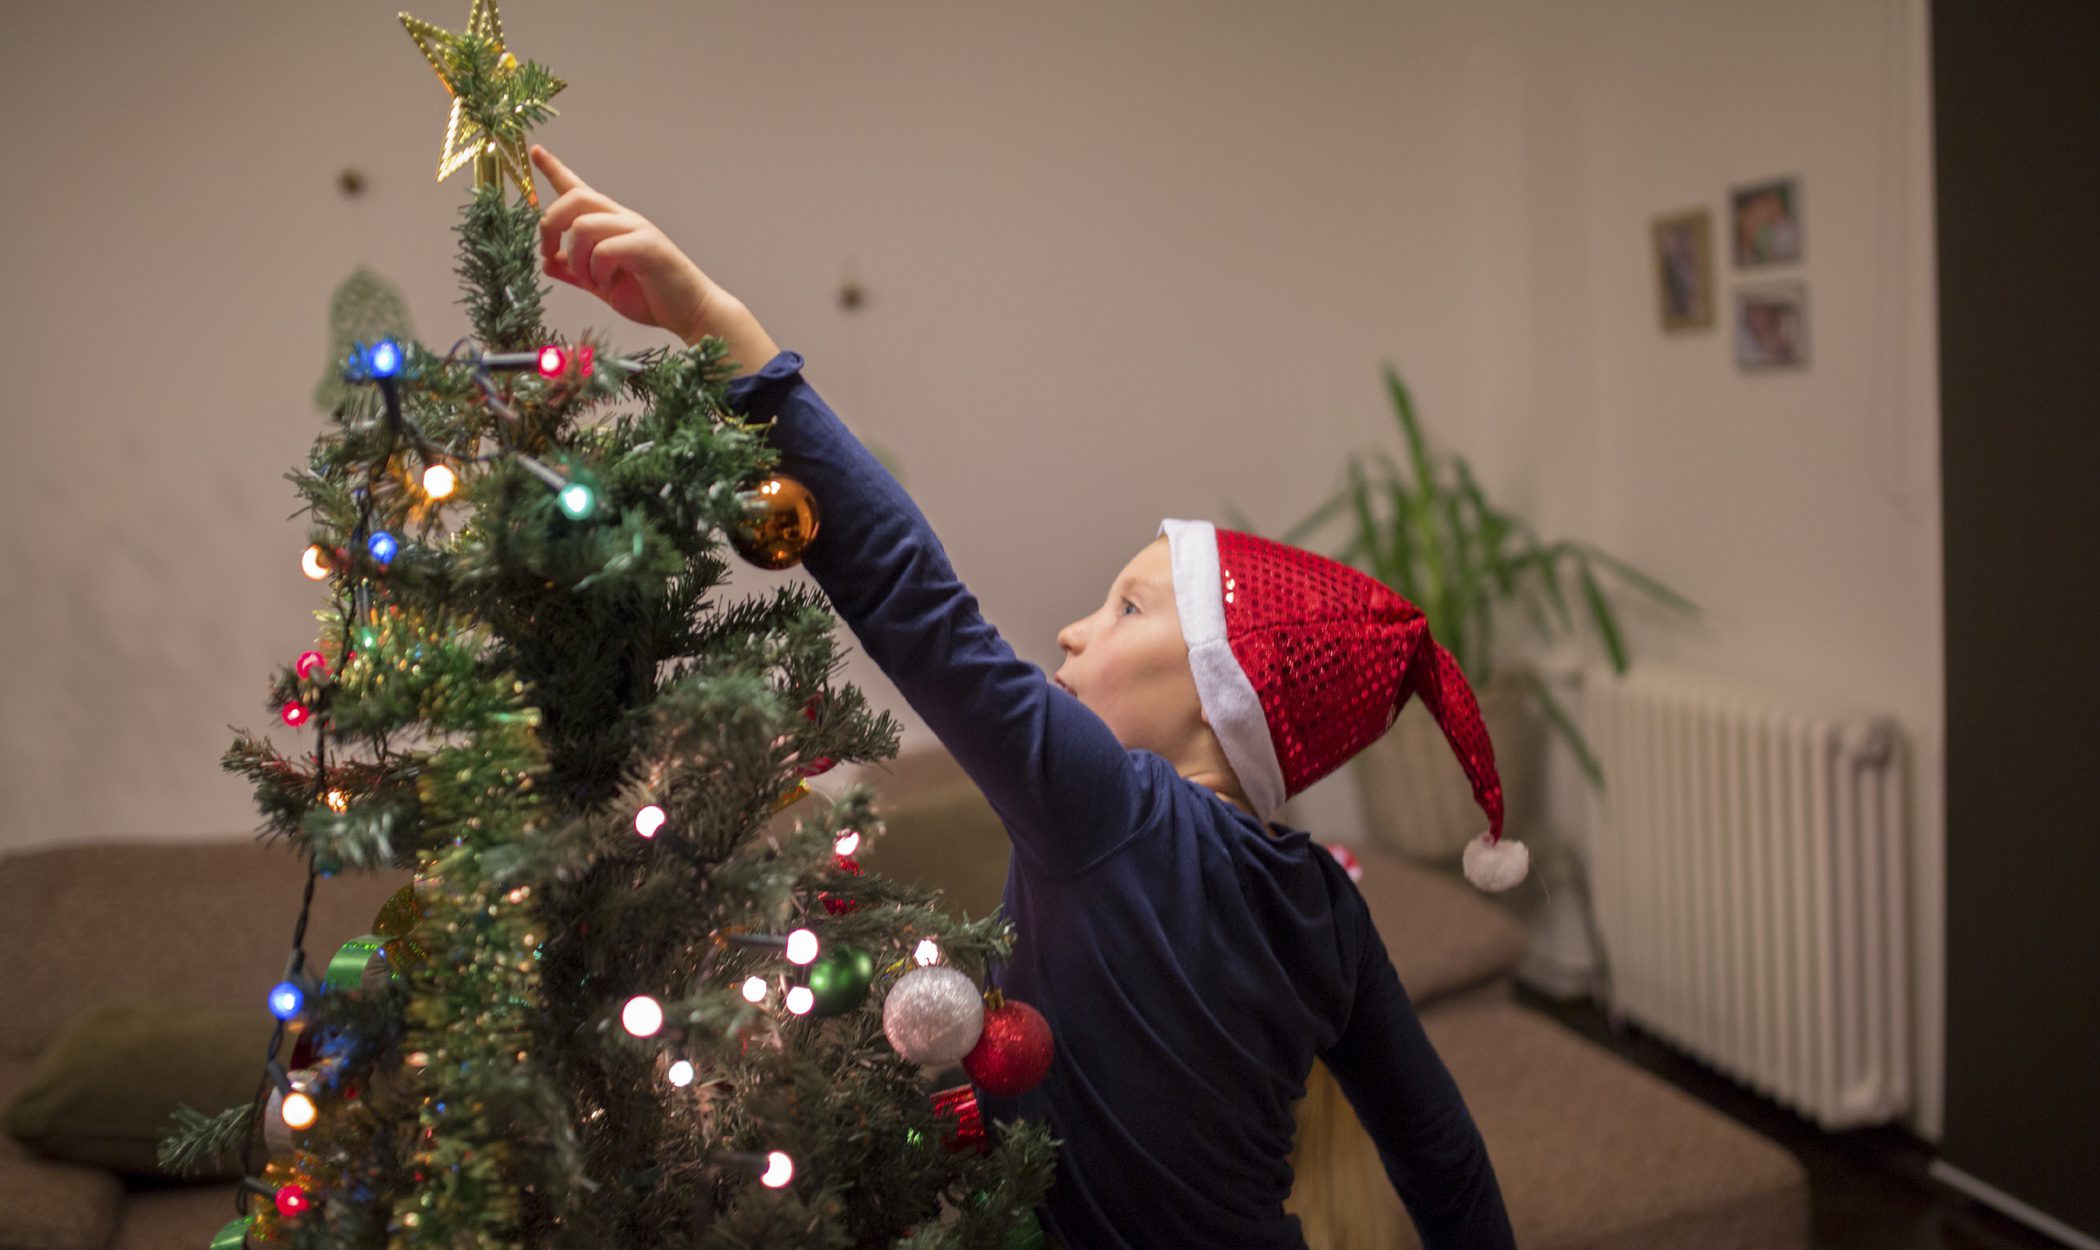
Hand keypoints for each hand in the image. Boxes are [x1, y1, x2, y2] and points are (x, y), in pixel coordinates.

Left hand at [530, 144, 722, 342]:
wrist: (691, 312)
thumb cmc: (652, 297)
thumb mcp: (602, 285)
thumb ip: (576, 272)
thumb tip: (548, 263)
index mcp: (611, 224)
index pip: (579, 189)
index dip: (554, 169)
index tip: (535, 151)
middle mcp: (623, 219)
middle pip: (575, 199)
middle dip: (551, 224)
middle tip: (548, 253)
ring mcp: (637, 230)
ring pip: (583, 226)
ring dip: (577, 259)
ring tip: (592, 281)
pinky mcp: (647, 246)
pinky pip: (605, 249)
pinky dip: (597, 271)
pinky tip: (608, 285)